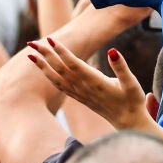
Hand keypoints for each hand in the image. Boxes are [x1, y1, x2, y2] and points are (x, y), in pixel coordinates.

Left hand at [27, 37, 150, 129]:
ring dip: (43, 66)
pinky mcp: (79, 97)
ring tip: (30, 55)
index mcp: (94, 81)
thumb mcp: (131, 83)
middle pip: (60, 68)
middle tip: (32, 42)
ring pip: (56, 78)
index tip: (50, 40)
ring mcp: (79, 93)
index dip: (61, 52)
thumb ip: (121, 66)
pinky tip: (43, 70)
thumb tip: (112, 51)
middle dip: (46, 55)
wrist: (127, 122)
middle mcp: (83, 87)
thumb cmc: (132, 101)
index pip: (73, 63)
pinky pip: (59, 86)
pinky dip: (49, 77)